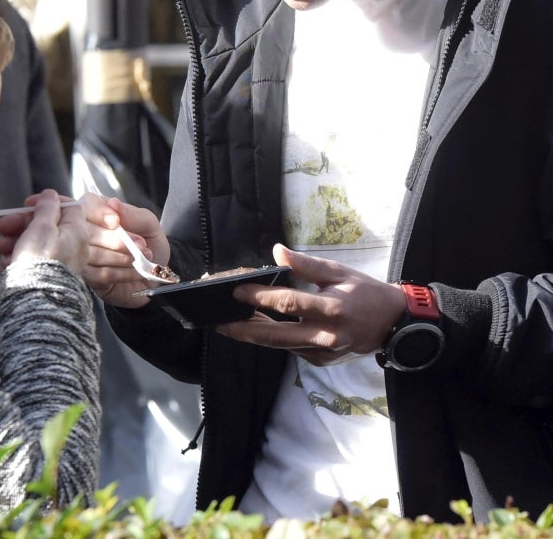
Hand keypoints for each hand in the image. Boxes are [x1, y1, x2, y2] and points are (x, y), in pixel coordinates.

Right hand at [0, 189, 88, 273]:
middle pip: (46, 225)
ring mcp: (61, 262)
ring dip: (15, 241)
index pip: (66, 207)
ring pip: (36, 243)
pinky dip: (18, 257)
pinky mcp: (49, 276)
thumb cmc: (41, 261)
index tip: (26, 205)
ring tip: (0, 247)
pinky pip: (33, 260)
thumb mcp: (42, 227)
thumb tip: (51, 195)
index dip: (44, 203)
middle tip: (2, 226)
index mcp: (77, 231)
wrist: (37, 300)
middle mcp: (72, 246)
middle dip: (21, 224)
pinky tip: (6, 262)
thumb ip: (47, 208)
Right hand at [78, 194, 170, 307]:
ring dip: (122, 258)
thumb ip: (132, 214)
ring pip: (91, 254)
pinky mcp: (88, 278)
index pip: (87, 204)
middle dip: (116, 240)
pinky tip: (136, 272)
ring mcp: (83, 256)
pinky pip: (97, 275)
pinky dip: (121, 273)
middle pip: (85, 230)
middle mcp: (85, 232)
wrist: (157, 275)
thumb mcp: (149, 225)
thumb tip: (113, 203)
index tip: (116, 222)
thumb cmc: (150, 245)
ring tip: (141, 258)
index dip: (98, 212)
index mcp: (98, 212)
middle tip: (140, 244)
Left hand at [215, 243, 407, 365]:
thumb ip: (306, 265)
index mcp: (331, 310)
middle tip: (219, 322)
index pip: (288, 304)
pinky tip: (256, 328)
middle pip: (275, 336)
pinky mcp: (320, 361)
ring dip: (253, 335)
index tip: (236, 290)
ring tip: (228, 324)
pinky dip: (272, 338)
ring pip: (279, 345)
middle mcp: (324, 336)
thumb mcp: (339, 272)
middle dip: (244, 329)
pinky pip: (290, 349)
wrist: (393, 325)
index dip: (260, 297)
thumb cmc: (365, 293)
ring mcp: (321, 353)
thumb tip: (277, 251)